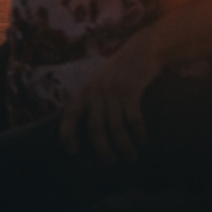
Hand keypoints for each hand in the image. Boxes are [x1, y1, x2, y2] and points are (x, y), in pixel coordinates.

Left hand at [61, 32, 165, 163]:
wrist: (142, 49)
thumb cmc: (121, 72)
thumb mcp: (99, 83)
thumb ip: (92, 102)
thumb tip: (90, 133)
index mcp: (85, 92)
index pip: (69, 117)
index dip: (68, 136)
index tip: (74, 152)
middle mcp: (95, 92)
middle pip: (95, 129)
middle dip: (103, 150)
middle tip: (112, 162)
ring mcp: (113, 90)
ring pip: (116, 128)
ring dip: (124, 146)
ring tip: (132, 156)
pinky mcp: (131, 89)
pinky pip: (133, 118)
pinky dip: (138, 133)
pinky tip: (143, 140)